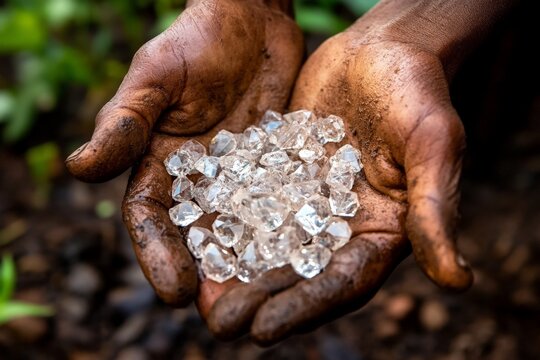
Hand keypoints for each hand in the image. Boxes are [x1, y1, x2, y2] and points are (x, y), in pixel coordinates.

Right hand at [65, 0, 302, 312]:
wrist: (252, 21)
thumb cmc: (197, 41)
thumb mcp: (157, 78)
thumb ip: (125, 123)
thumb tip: (76, 169)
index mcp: (160, 165)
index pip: (152, 220)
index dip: (160, 256)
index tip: (175, 292)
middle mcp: (200, 180)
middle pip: (200, 236)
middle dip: (209, 277)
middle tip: (225, 318)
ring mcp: (241, 177)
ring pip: (245, 230)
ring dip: (252, 267)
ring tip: (266, 302)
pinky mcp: (278, 168)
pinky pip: (284, 205)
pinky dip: (291, 231)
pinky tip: (307, 256)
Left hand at [206, 4, 486, 343]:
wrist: (381, 51)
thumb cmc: (417, 93)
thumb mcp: (432, 145)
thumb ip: (435, 209)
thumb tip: (457, 282)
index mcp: (384, 231)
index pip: (343, 281)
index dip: (305, 308)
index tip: (263, 331)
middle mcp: (344, 225)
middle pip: (300, 271)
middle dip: (260, 298)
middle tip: (220, 322)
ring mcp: (311, 201)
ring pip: (271, 243)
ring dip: (238, 270)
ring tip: (200, 293)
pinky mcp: (286, 174)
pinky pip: (254, 201)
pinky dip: (229, 220)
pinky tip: (198, 237)